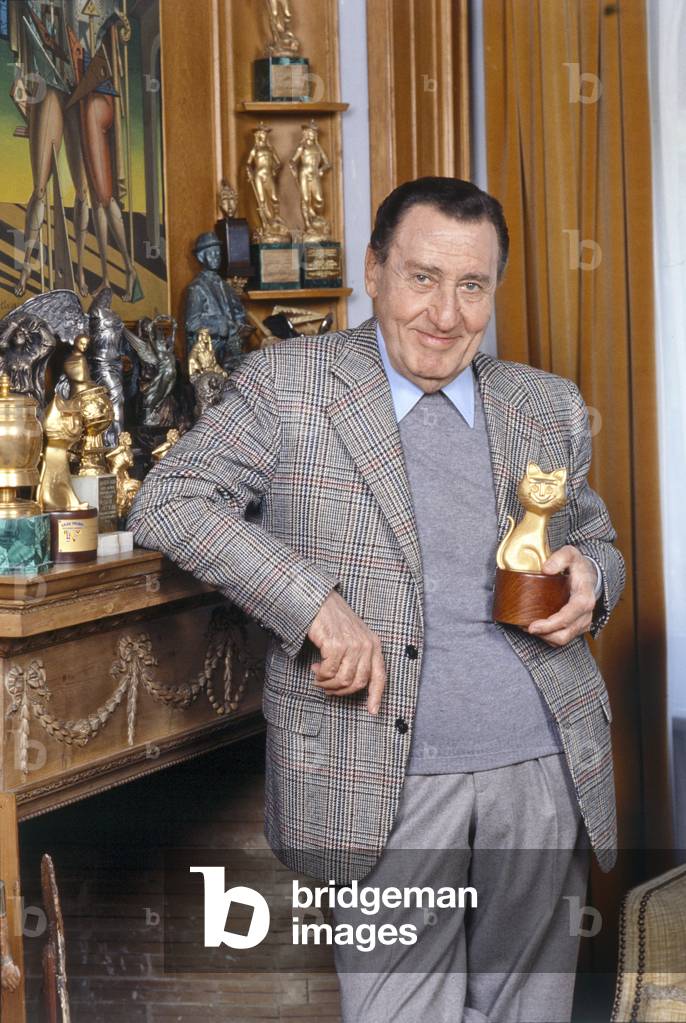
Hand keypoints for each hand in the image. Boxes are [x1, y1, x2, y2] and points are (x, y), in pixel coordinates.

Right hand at [307, 590, 385, 713]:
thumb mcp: (354, 638)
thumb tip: (350, 685)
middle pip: (358, 683)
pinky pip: (329, 671)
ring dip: (328, 683)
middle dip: (340, 691)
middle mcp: (366, 645)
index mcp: (374, 645)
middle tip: (327, 687)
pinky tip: (315, 667)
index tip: (373, 712)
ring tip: (319, 677)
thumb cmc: (334, 622)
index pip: (380, 676)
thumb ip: (358, 658)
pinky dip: (320, 675)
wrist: (319, 602)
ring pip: (343, 680)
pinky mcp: (336, 644)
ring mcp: (352, 645)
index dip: (377, 696)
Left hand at [527, 546, 597, 646]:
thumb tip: (546, 569)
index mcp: (584, 599)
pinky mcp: (577, 627)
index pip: (568, 617)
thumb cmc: (578, 565)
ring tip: (528, 627)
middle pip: (564, 634)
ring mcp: (582, 623)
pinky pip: (562, 638)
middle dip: (543, 634)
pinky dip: (548, 637)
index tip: (532, 627)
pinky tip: (537, 627)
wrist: (590, 574)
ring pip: (563, 639)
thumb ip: (559, 558)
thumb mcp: (571, 554)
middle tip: (525, 627)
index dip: (550, 625)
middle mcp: (585, 615)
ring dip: (544, 637)